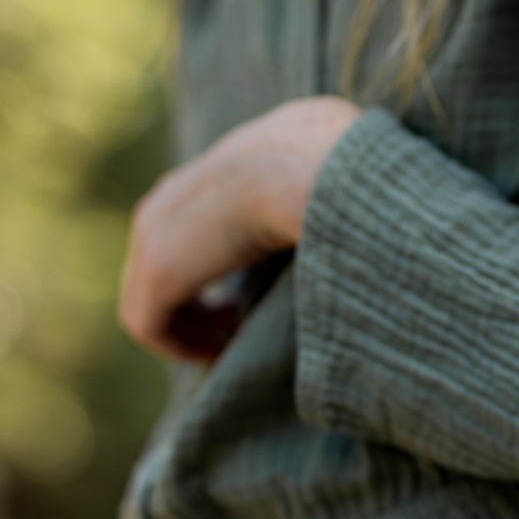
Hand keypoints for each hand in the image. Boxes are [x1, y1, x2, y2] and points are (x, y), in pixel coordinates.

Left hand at [118, 95, 360, 359]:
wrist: (314, 168)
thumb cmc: (338, 171)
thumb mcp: (331, 173)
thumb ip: (325, 196)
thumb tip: (370, 213)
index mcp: (209, 171)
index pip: (194, 225)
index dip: (219, 265)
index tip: (251, 297)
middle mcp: (169, 199)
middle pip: (162, 262)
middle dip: (197, 300)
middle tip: (239, 326)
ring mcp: (154, 236)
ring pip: (149, 298)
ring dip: (189, 327)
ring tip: (231, 343)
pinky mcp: (158, 274)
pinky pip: (148, 325)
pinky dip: (182, 346)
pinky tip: (222, 350)